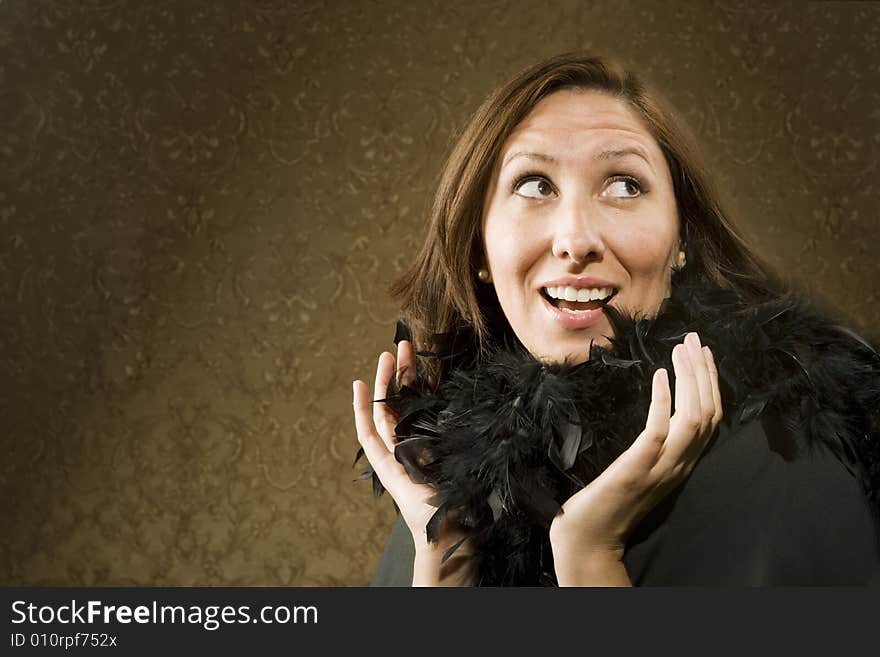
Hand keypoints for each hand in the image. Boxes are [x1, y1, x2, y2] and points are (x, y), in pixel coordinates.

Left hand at [353, 340, 472, 585]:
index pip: (372, 428)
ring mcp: (416, 452)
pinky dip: (420, 402)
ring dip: (405, 384)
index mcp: (394, 463)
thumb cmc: (441, 518)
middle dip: (390, 379)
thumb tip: (409, 437)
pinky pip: (423, 421)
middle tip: (396, 348)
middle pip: (389, 410)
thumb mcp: (427, 491)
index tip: (361, 379)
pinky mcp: (435, 452)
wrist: (454, 541)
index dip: (364, 405)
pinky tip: (424, 386)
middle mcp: (401, 455)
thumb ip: (417, 465)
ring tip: (407, 355)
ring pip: (405, 412)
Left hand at [549, 332, 722, 585]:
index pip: (712, 419)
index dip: (712, 384)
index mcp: (683, 464)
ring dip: (689, 379)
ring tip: (681, 349)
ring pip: (693, 417)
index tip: (704, 354)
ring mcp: (661, 468)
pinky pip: (660, 429)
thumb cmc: (608, 501)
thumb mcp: (642, 469)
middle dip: (704, 372)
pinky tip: (659, 375)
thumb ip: (656, 447)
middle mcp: (680, 465)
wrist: (589, 535)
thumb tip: (662, 412)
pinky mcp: (638, 468)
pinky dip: (663, 399)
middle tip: (695, 340)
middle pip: (708, 413)